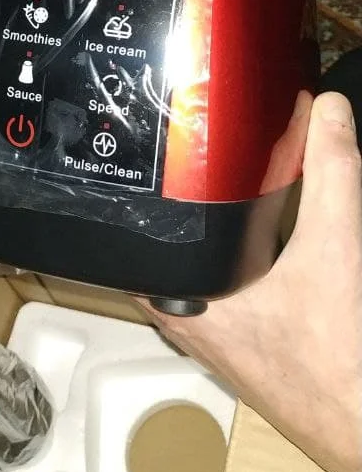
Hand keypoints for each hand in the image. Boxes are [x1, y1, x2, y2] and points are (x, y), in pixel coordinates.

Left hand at [139, 93, 361, 471]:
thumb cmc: (340, 361)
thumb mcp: (335, 248)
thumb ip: (332, 173)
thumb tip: (326, 111)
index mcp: (186, 303)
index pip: (131, 243)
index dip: (137, 200)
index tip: (145, 160)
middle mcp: (190, 327)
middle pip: (164, 253)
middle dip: (181, 212)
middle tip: (191, 161)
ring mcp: (217, 343)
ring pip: (194, 276)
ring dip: (210, 241)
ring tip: (223, 191)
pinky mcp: (247, 354)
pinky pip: (225, 297)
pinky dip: (238, 267)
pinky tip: (264, 247)